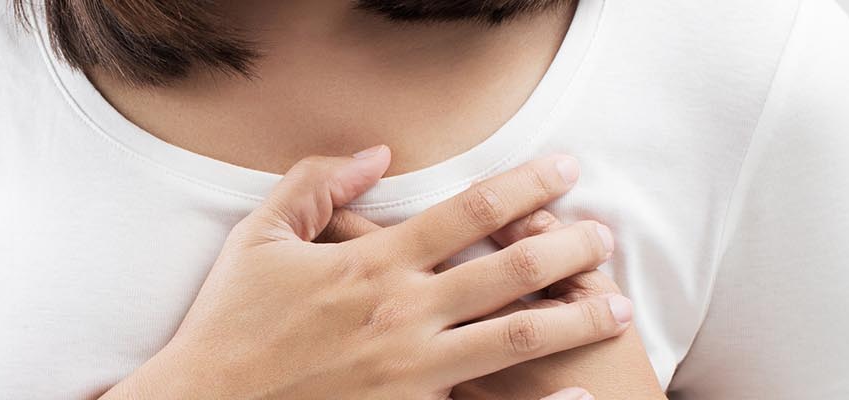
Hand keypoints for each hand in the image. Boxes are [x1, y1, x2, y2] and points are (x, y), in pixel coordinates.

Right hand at [101, 147, 629, 398]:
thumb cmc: (230, 323)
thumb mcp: (260, 237)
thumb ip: (316, 186)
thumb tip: (376, 156)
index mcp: (373, 264)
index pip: (469, 213)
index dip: (527, 186)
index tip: (567, 170)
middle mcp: (403, 314)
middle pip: (509, 272)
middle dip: (568, 250)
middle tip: (605, 238)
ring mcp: (411, 370)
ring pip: (514, 340)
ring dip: (573, 319)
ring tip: (617, 308)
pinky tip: (581, 396)